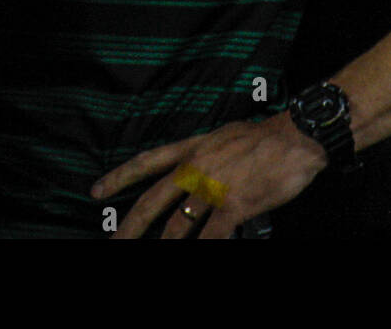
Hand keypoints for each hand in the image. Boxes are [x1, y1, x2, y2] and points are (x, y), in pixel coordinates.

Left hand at [91, 112, 327, 238]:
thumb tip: (192, 169)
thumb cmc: (262, 136)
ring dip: (163, 246)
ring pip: (177, 226)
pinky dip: (201, 249)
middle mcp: (195, 168)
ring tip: (152, 255)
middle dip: (130, 226)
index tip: (97, 191)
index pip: (146, 162)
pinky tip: (196, 254)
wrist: (294, 138)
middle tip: (113, 242)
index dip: (119, 178)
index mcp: (191, 149)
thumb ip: (204, 154)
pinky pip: (211, 237)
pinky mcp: (234, 206)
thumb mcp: (223, 136)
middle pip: (153, 201)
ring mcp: (212, 188)